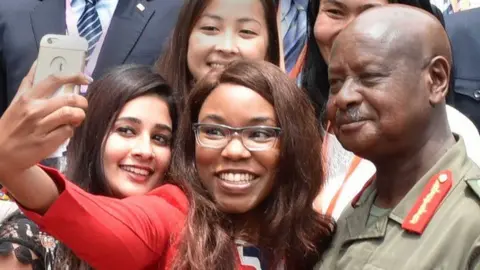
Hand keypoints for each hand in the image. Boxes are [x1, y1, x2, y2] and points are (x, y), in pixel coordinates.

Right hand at [0, 62, 89, 177]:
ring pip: (71, 115)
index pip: (54, 80)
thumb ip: (29, 83)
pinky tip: (65, 131)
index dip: (74, 76)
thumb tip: (38, 62)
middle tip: (83, 105)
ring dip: (79, 116)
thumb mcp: (16, 102)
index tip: (86, 78)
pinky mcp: (46, 142)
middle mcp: (34, 110)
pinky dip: (70, 130)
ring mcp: (41, 126)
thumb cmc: (11, 126)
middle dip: (82, 101)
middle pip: (69, 99)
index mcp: (28, 98)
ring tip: (76, 118)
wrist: (1, 154)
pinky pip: (68, 131)